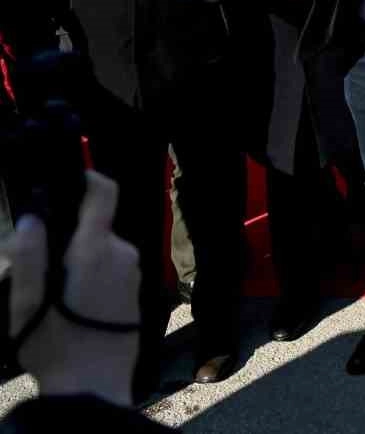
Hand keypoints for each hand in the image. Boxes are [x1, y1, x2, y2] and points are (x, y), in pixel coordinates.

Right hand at [1, 171, 140, 405]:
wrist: (94, 385)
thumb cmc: (55, 342)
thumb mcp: (27, 302)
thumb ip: (30, 256)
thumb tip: (31, 218)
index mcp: (95, 249)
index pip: (104, 194)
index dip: (89, 179)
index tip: (71, 179)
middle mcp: (122, 253)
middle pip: (94, 228)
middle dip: (68, 239)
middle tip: (39, 267)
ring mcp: (133, 273)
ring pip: (101, 250)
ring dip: (79, 261)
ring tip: (53, 292)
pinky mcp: (136, 291)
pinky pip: (112, 269)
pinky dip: (93, 276)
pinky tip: (73, 304)